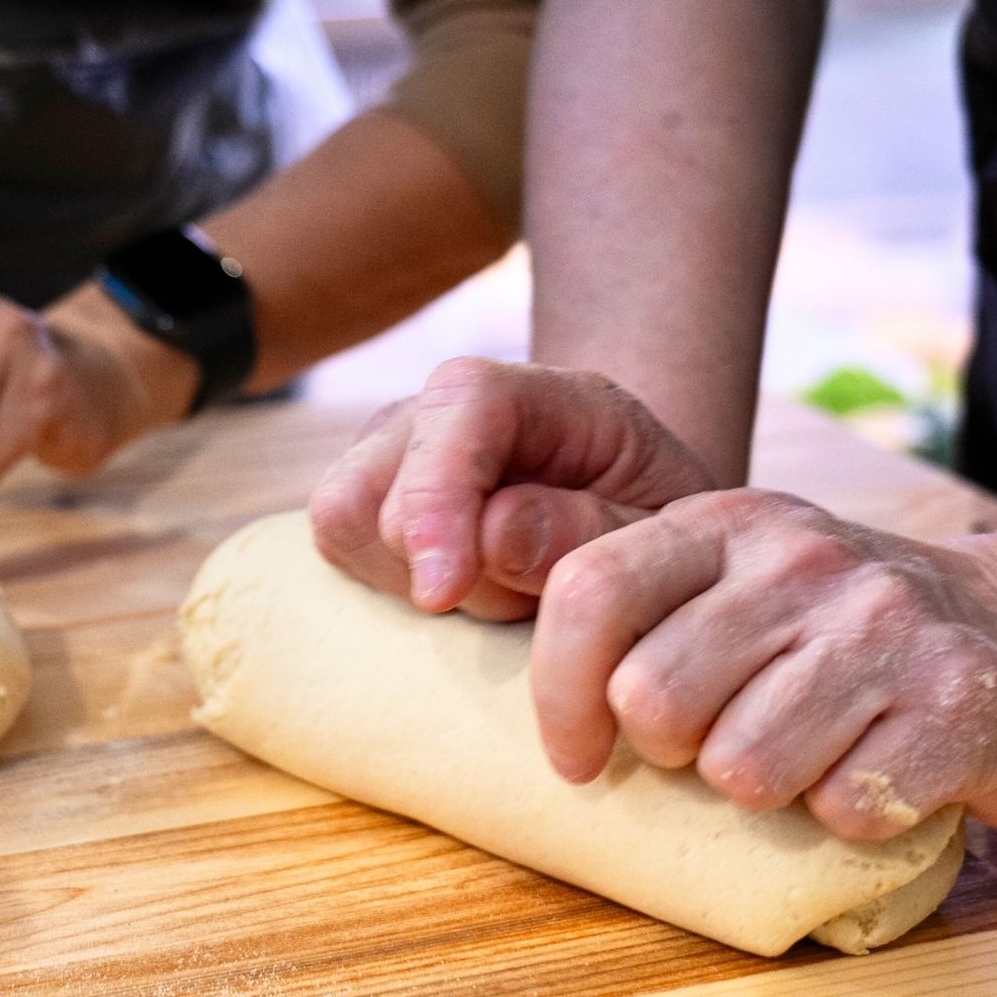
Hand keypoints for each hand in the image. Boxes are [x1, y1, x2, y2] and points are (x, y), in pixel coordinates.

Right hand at [308, 359, 716, 619]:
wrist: (626, 531)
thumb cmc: (653, 538)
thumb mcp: (659, 543)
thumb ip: (590, 533)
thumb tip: (493, 532)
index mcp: (548, 395)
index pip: (465, 403)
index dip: (439, 493)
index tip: (440, 593)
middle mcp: (453, 403)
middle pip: (385, 477)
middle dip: (448, 569)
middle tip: (528, 601)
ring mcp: (398, 440)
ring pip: (344, 515)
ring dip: (411, 580)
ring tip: (497, 594)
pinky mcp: (365, 491)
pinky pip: (337, 545)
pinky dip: (385, 586)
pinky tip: (456, 591)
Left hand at [534, 488, 996, 838]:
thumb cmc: (834, 625)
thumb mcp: (730, 574)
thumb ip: (625, 585)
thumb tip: (485, 557)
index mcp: (724, 520)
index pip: (589, 591)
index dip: (558, 692)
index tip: (575, 757)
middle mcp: (801, 556)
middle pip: (655, 700)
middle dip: (674, 751)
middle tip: (725, 740)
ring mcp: (886, 622)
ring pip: (742, 769)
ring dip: (764, 789)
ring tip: (809, 747)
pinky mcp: (960, 700)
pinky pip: (842, 808)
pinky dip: (849, 814)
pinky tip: (878, 765)